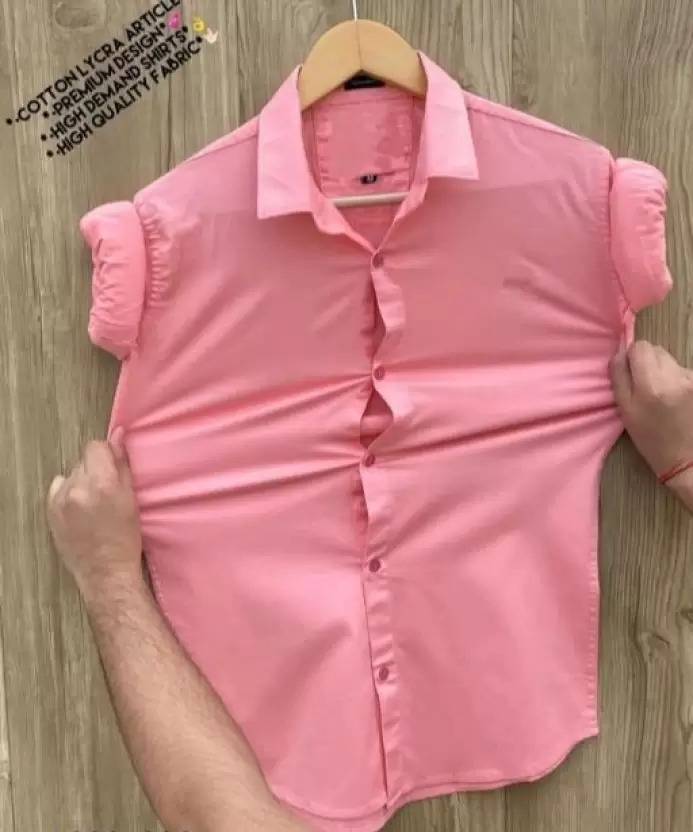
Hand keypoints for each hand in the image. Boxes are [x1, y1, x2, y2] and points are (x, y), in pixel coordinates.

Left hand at [46, 426, 142, 597]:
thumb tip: (118, 435)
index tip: (112, 467)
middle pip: (84, 460)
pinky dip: (68, 493)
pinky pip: (58, 488)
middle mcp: (78, 488)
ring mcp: (61, 500)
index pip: (96, 447)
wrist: (105, 571)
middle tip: (106, 490)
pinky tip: (79, 509)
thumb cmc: (125, 538)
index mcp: (103, 483)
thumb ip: (122, 464)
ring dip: (82, 481)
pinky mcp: (50, 511)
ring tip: (93, 503)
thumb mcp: (132, 498)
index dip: (106, 455)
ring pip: (71, 474)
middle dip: (95, 469)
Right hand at [609, 340, 692, 508]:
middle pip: (658, 350)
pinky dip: (680, 381)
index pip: (641, 347)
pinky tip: (680, 401)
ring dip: (666, 372)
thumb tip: (621, 352)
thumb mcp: (626, 412)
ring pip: (672, 361)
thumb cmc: (652, 440)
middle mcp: (676, 377)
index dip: (633, 357)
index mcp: (651, 385)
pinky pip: (685, 372)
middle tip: (647, 388)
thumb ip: (620, 378)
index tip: (632, 374)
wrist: (689, 460)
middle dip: (649, 364)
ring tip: (666, 397)